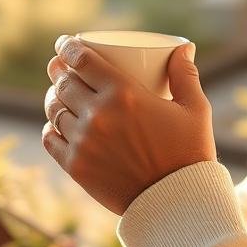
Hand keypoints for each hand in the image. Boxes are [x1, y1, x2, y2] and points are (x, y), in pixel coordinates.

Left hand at [42, 35, 216, 214]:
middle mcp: (98, 115)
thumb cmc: (190, 153)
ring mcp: (83, 142)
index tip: (65, 43)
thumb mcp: (195, 109)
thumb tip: (182, 48)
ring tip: (59, 93)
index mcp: (124, 94)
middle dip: (58, 69)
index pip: (81, 60)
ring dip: (53, 96)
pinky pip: (50, 139)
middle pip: (63, 82)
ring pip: (54, 109)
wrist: (177, 203)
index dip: (68, 47)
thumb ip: (185, 75)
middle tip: (61, 66)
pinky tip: (56, 123)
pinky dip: (50, 127)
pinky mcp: (76, 167)